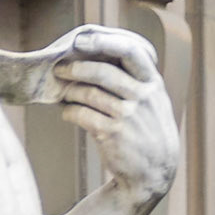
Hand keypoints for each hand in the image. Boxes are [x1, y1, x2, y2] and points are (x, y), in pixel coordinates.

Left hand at [0, 25, 178, 206]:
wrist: (153, 174)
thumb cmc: (148, 131)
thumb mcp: (154, 102)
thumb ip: (136, 79)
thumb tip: (99, 53)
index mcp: (153, 84)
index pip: (131, 51)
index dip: (105, 42)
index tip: (82, 40)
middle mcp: (143, 98)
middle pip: (104, 72)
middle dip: (76, 68)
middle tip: (59, 68)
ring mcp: (129, 116)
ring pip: (89, 93)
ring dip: (70, 91)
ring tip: (64, 93)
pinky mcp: (114, 134)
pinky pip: (82, 115)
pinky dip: (69, 112)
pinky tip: (67, 113)